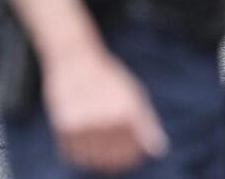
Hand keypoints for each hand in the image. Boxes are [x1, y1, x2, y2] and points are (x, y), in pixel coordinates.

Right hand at [41, 44, 167, 172]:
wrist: (76, 61)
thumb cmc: (110, 78)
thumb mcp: (135, 95)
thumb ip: (147, 124)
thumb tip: (159, 150)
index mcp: (128, 111)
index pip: (133, 152)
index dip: (132, 159)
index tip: (130, 159)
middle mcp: (108, 119)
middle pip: (111, 159)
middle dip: (114, 163)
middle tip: (112, 158)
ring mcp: (85, 123)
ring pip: (91, 160)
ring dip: (94, 160)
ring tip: (96, 149)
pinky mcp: (64, 126)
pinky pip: (72, 155)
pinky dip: (77, 155)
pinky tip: (83, 143)